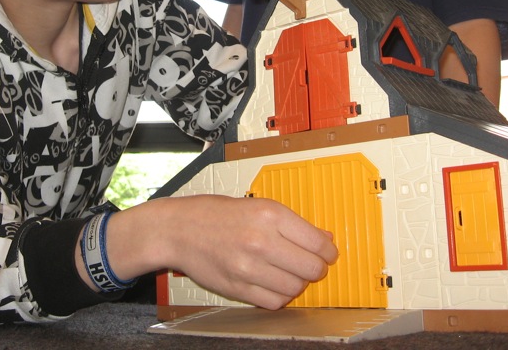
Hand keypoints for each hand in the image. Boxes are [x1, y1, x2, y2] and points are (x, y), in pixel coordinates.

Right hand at [103, 195, 337, 309]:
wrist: (179, 229)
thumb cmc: (217, 214)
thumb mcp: (257, 206)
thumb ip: (291, 224)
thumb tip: (325, 240)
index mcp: (269, 214)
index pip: (317, 242)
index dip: (328, 251)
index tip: (328, 253)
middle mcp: (261, 240)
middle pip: (311, 268)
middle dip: (316, 269)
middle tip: (310, 265)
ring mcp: (248, 267)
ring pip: (295, 288)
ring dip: (297, 283)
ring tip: (288, 273)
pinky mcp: (238, 288)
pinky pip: (275, 302)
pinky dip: (280, 296)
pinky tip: (273, 283)